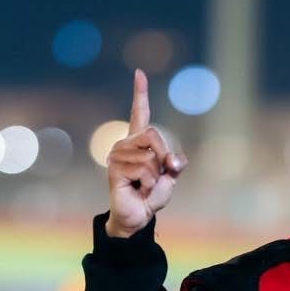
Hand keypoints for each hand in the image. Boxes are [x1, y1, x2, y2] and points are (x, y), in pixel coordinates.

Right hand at [105, 70, 186, 237]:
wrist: (137, 217)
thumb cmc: (151, 196)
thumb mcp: (169, 178)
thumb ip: (174, 164)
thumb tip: (174, 161)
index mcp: (138, 141)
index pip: (139, 113)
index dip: (140, 93)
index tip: (139, 73)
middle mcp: (125, 144)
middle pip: (154, 134)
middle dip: (164, 157)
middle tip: (160, 176)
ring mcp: (117, 155)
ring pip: (151, 158)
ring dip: (155, 177)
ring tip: (144, 186)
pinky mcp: (115, 169)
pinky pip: (143, 170)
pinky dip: (148, 184)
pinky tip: (138, 189)